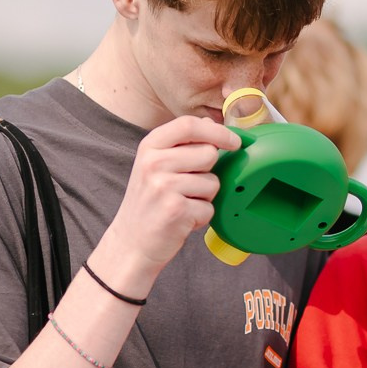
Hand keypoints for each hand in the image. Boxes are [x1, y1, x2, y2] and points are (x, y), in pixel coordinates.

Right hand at [91, 115, 239, 293]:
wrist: (131, 242)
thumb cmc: (150, 202)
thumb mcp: (155, 165)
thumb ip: (182, 144)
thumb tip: (214, 125)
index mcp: (150, 147)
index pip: (189, 125)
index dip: (218, 131)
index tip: (234, 141)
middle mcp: (154, 163)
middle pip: (209, 154)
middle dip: (210, 172)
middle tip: (190, 186)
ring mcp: (164, 187)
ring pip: (213, 183)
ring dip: (206, 198)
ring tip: (184, 204)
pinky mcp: (176, 210)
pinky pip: (210, 208)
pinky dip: (202, 217)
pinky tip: (183, 219)